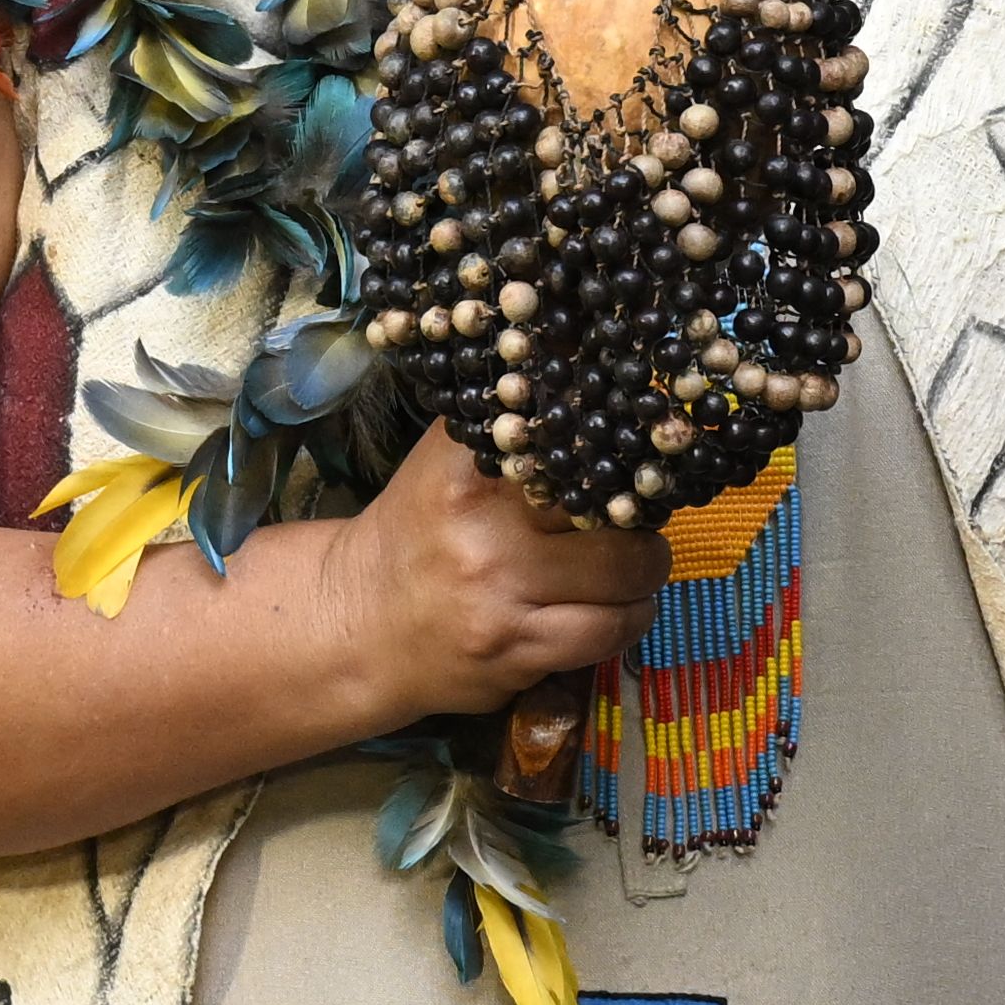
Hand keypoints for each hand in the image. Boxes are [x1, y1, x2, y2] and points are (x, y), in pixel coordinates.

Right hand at [311, 421, 661, 732]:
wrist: (358, 626)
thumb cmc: (419, 533)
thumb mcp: (447, 463)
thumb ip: (510, 420)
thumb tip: (581, 353)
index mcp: (467, 471)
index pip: (564, 434)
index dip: (611, 439)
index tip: (631, 443)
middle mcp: (484, 530)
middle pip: (611, 504)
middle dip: (640, 511)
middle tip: (636, 516)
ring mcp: (501, 595)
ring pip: (626, 570)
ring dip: (646, 569)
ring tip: (634, 563)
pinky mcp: (518, 650)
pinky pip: (612, 629)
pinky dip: (631, 616)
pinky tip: (620, 607)